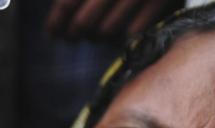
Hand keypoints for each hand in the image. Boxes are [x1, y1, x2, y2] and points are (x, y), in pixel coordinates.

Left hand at [46, 0, 183, 41]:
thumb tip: (55, 28)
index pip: (66, 3)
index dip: (56, 23)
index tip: (53, 35)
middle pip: (83, 24)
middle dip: (75, 34)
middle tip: (74, 37)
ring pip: (105, 32)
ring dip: (99, 37)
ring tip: (99, 32)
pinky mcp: (160, 2)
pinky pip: (130, 35)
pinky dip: (122, 38)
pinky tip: (120, 32)